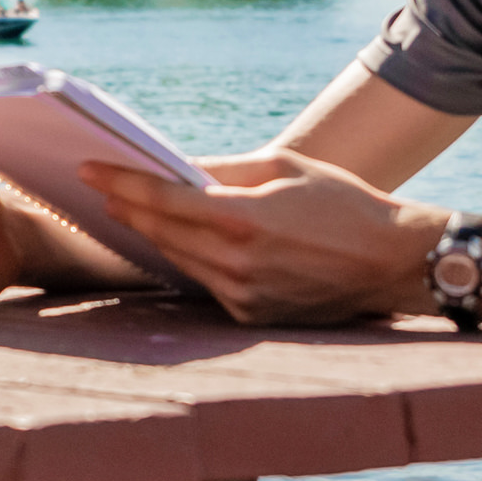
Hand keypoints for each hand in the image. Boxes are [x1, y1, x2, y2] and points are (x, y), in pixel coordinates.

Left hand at [84, 147, 442, 323]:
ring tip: (129, 210)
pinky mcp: (251, 315)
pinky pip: (206, 282)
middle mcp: (238, 262)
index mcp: (245, 218)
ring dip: (154, 234)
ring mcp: (243, 295)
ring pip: (179, 259)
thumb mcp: (284, 168)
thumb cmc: (343, 202)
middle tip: (99, 187)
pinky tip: (177, 241)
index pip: (164, 199)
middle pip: (162, 232)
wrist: (393, 262)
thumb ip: (225, 169)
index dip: (120, 183)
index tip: (88, 169)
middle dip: (127, 207)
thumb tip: (176, 165)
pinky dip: (191, 259)